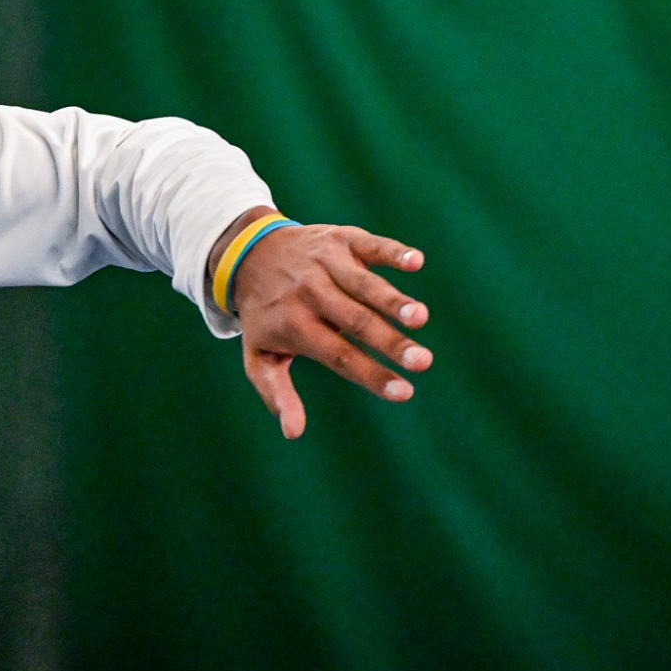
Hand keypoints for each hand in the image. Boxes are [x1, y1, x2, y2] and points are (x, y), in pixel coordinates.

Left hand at [213, 212, 431, 438]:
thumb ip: (276, 392)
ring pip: (363, 284)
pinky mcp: (340, 238)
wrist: (248, 254)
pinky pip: (368, 244)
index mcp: (295, 325)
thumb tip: (293, 432)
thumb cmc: (266, 314)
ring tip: (420, 318)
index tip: (404, 392)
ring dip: (392, 299)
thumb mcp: (258, 356)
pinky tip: (415, 262)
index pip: (338, 355)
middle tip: (423, 362)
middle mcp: (310, 293)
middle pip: (356, 321)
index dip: (370, 374)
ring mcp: (326, 262)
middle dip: (390, 342)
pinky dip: (391, 251)